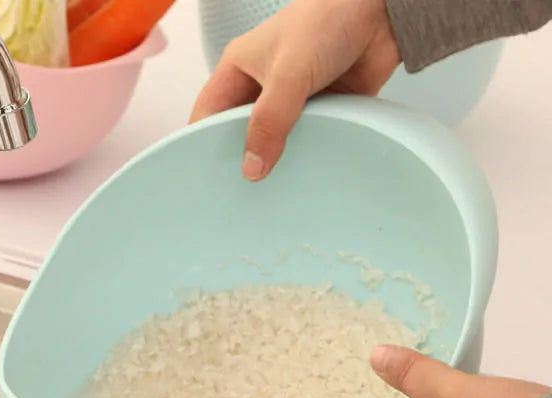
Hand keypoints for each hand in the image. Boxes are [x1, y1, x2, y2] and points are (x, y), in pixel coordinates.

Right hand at [190, 0, 399, 180]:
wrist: (381, 14)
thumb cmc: (327, 20)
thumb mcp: (288, 73)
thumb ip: (269, 122)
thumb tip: (252, 168)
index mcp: (238, 69)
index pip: (208, 113)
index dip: (202, 143)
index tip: (206, 178)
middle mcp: (261, 87)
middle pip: (239, 132)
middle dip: (239, 158)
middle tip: (238, 193)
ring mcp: (290, 101)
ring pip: (273, 141)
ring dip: (274, 161)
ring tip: (268, 193)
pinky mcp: (319, 111)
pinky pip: (304, 141)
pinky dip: (303, 156)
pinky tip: (300, 178)